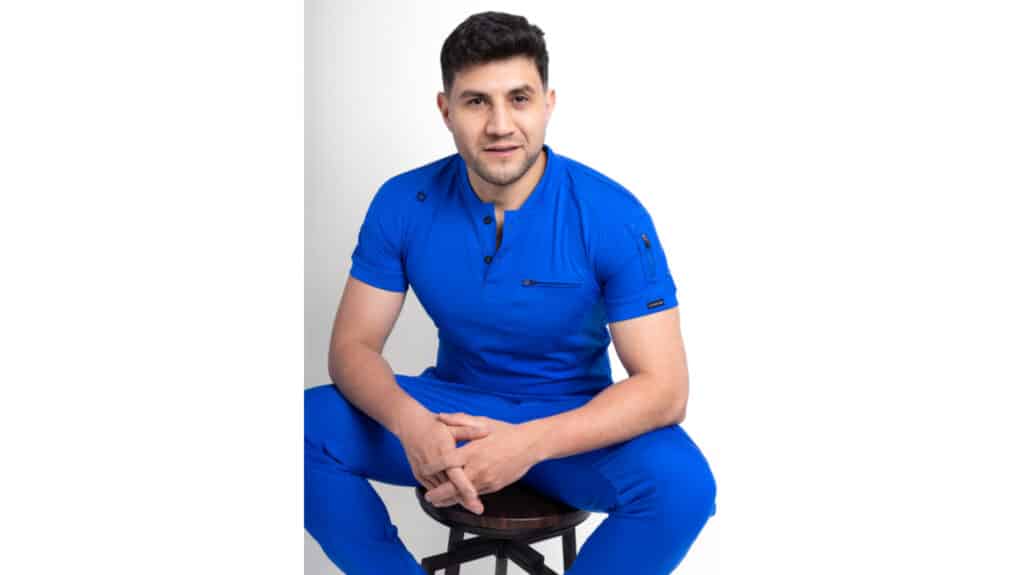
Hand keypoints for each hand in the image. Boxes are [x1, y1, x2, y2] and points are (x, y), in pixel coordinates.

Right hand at [395, 408, 490, 513]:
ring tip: (472, 507)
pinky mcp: (420, 475)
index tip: (475, 496)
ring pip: (442, 491)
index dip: (465, 486)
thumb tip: (487, 430)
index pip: (455, 474)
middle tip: (478, 509)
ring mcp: (425, 472)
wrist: (411, 426)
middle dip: (464, 499)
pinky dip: (444, 496)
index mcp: (442, 452)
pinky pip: (433, 489)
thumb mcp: (452, 426)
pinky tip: (456, 501)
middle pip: (449, 487)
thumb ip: (469, 431)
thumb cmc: (433, 426)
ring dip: (456, 500)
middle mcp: (432, 465)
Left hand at [422, 412, 543, 509]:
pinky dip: (465, 498)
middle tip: (428, 496)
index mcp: (472, 451)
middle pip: (452, 486)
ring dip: (449, 500)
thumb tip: (441, 416)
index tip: (424, 469)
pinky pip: (476, 495)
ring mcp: (486, 479)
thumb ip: (459, 420)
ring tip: (438, 502)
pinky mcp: (494, 486)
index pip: (446, 462)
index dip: (432, 468)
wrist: (530, 445)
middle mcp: (478, 468)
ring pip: (463, 495)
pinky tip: (457, 499)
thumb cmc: (506, 432)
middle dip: (438, 494)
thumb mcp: (482, 422)